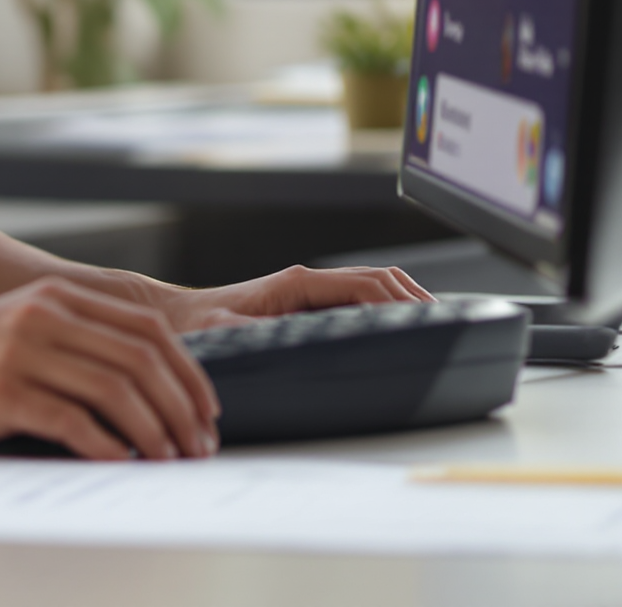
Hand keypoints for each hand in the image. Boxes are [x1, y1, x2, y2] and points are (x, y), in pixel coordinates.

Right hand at [0, 278, 220, 461]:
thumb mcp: (16, 334)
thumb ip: (71, 345)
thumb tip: (142, 387)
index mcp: (55, 298)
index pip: (147, 331)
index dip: (189, 373)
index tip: (205, 411)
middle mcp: (42, 314)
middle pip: (142, 360)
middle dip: (182, 408)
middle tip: (198, 445)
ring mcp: (20, 350)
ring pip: (115, 390)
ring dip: (154, 432)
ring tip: (168, 459)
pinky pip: (72, 420)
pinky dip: (106, 445)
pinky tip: (120, 462)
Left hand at [156, 264, 431, 332]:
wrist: (174, 322)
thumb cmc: (196, 329)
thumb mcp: (230, 336)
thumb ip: (266, 336)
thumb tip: (303, 341)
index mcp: (297, 282)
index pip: (364, 285)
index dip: (398, 304)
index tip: (422, 323)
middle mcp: (307, 281)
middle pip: (379, 280)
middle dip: (415, 300)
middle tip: (448, 327)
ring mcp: (310, 290)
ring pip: (373, 286)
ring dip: (406, 301)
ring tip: (437, 326)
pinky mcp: (308, 304)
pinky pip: (360, 299)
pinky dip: (389, 308)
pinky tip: (402, 327)